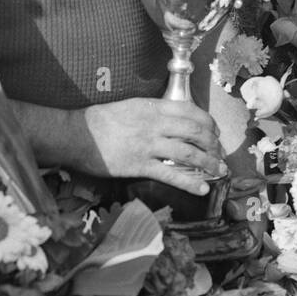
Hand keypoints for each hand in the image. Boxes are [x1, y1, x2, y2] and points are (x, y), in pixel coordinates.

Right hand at [76, 98, 224, 195]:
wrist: (76, 135)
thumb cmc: (100, 120)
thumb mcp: (130, 106)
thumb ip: (152, 112)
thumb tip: (172, 120)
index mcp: (152, 107)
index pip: (190, 111)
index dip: (208, 122)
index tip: (215, 131)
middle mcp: (154, 124)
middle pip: (195, 131)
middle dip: (213, 143)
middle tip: (220, 153)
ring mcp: (148, 145)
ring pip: (188, 153)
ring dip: (208, 162)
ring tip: (219, 170)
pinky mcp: (139, 165)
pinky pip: (170, 174)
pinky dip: (189, 183)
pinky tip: (202, 189)